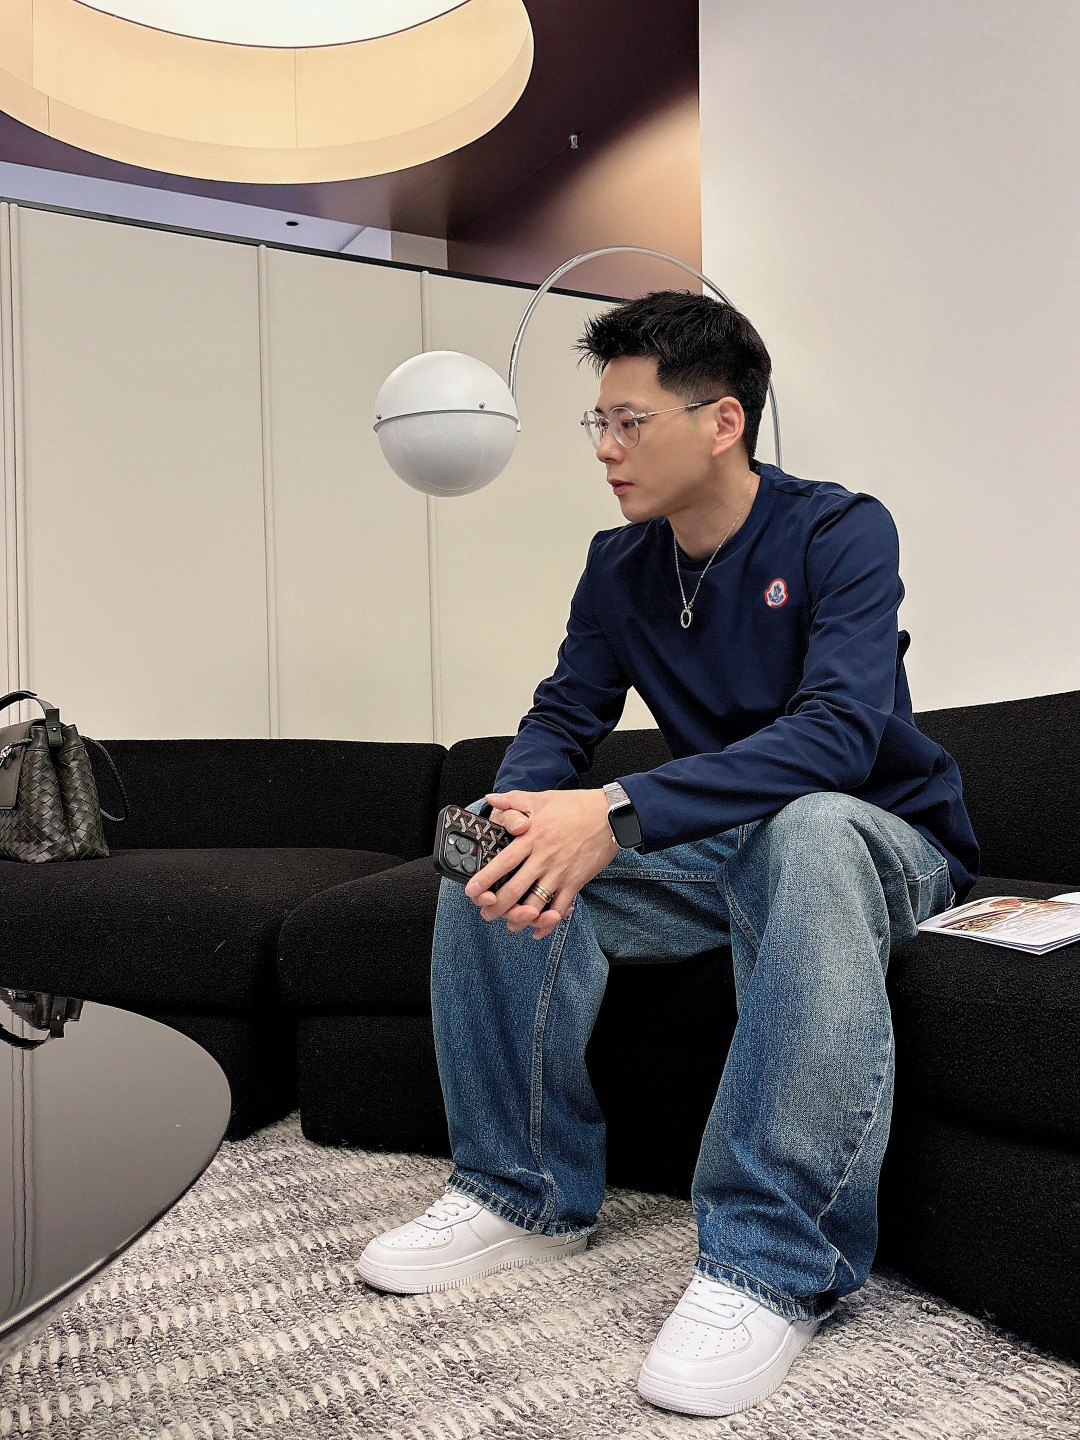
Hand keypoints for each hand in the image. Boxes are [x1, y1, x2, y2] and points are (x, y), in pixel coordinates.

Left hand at [464, 788, 616, 938]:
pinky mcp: (576, 881)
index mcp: (532, 837)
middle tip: (485, 913)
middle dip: (497, 906)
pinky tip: (538, 930)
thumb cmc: (576, 806)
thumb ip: (513, 800)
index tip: (472, 889)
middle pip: (515, 889)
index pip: (504, 861)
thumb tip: (490, 798)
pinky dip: (548, 922)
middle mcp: (544, 857)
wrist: (611, 815)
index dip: (486, 878)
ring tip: (509, 924)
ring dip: (519, 918)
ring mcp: (560, 872)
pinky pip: (560, 908)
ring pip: (535, 903)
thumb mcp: (541, 798)